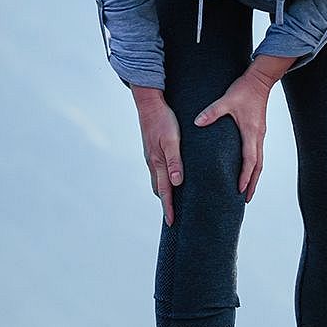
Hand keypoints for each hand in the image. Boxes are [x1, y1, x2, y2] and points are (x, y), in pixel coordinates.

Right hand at [132, 87, 182, 225]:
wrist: (149, 104)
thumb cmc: (164, 121)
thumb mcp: (172, 140)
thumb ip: (175, 161)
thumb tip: (177, 183)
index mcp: (158, 163)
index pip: (165, 191)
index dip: (169, 207)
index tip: (171, 223)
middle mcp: (153, 163)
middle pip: (159, 189)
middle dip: (166, 204)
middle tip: (173, 218)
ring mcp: (151, 157)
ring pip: (158, 181)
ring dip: (165, 193)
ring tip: (173, 203)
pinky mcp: (153, 151)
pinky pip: (158, 171)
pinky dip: (165, 180)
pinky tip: (171, 179)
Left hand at [196, 68, 277, 199]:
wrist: (260, 81)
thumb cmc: (244, 90)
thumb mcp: (226, 100)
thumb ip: (211, 112)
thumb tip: (197, 123)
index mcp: (250, 132)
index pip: (250, 160)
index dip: (246, 176)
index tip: (240, 189)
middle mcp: (257, 136)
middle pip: (258, 166)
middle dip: (252, 183)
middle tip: (246, 199)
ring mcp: (259, 135)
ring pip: (259, 161)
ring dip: (254, 177)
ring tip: (247, 191)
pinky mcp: (258, 132)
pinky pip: (257, 154)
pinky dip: (253, 166)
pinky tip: (247, 171)